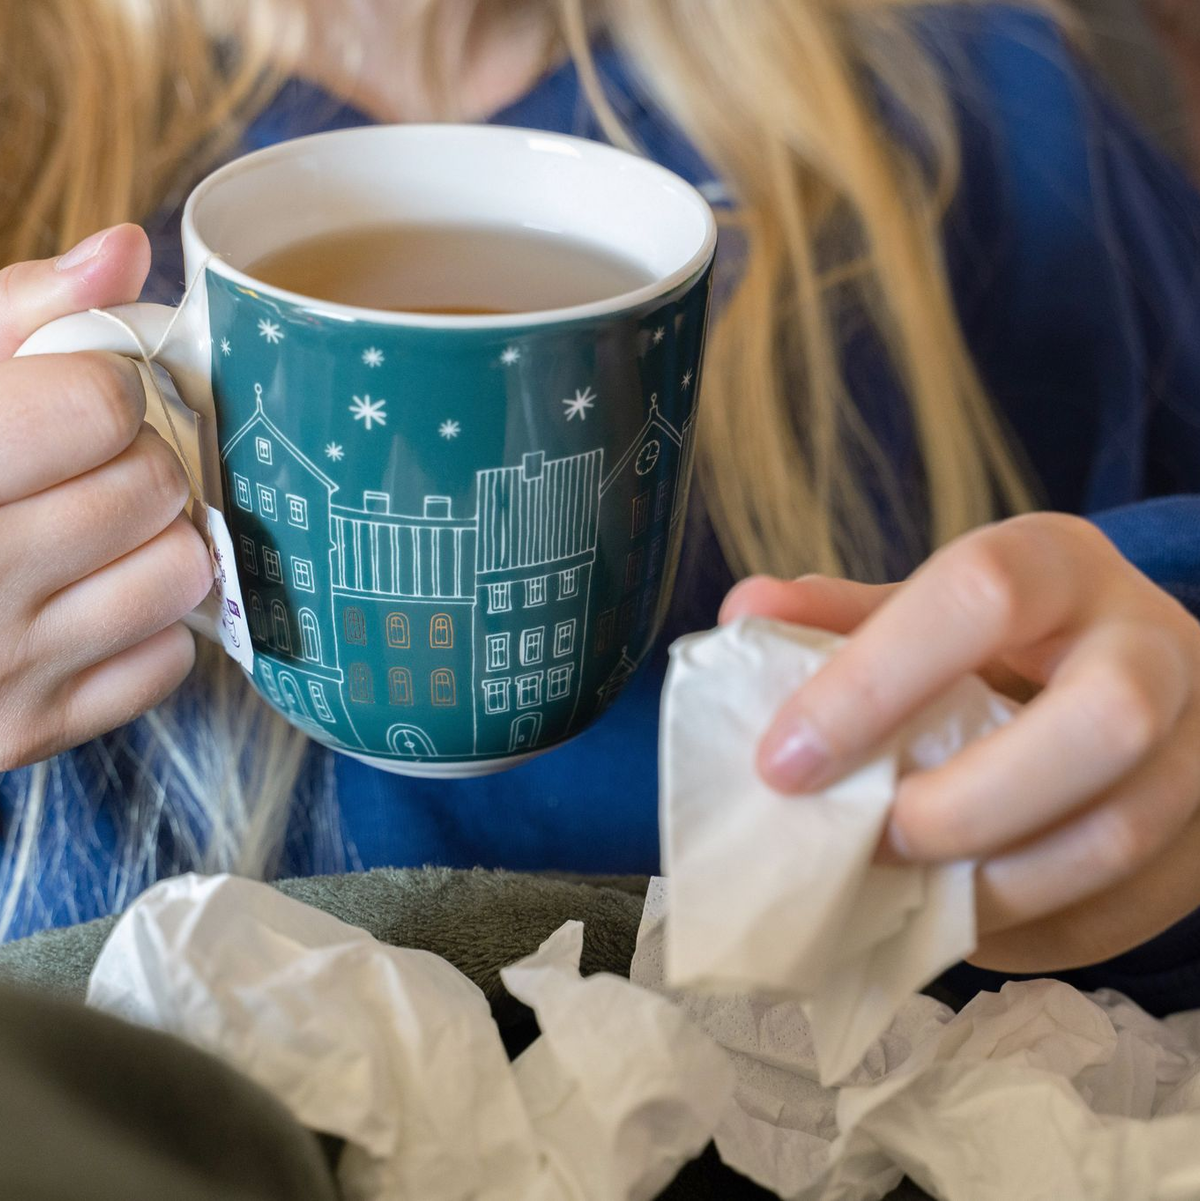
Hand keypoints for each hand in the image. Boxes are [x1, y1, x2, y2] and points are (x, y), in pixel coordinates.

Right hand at [0, 225, 214, 770]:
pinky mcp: (30, 730)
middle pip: (152, 486)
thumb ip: (11, 311)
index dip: (108, 388)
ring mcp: (2, 665)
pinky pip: (167, 664)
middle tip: (93, 463)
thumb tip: (125, 250)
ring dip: (160, 542)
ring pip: (181, 575)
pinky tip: (90, 601)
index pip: (101, 405)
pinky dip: (148, 629)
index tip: (86, 396)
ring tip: (99, 529)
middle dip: (140, 460)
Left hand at [721, 513, 1199, 973]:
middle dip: (964, 802)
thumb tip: (743, 615)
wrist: (1137, 669)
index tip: (783, 762)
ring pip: (1120, 833)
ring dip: (993, 886)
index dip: (873, 681)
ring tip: (905, 893)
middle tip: (871, 842)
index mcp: (1062, 565)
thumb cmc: (1009, 641)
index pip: (981, 595)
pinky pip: (1129, 910)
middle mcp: (1155, 644)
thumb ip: (844, 616)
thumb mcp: (935, 606)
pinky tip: (963, 918)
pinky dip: (1031, 931)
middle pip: (1101, 721)